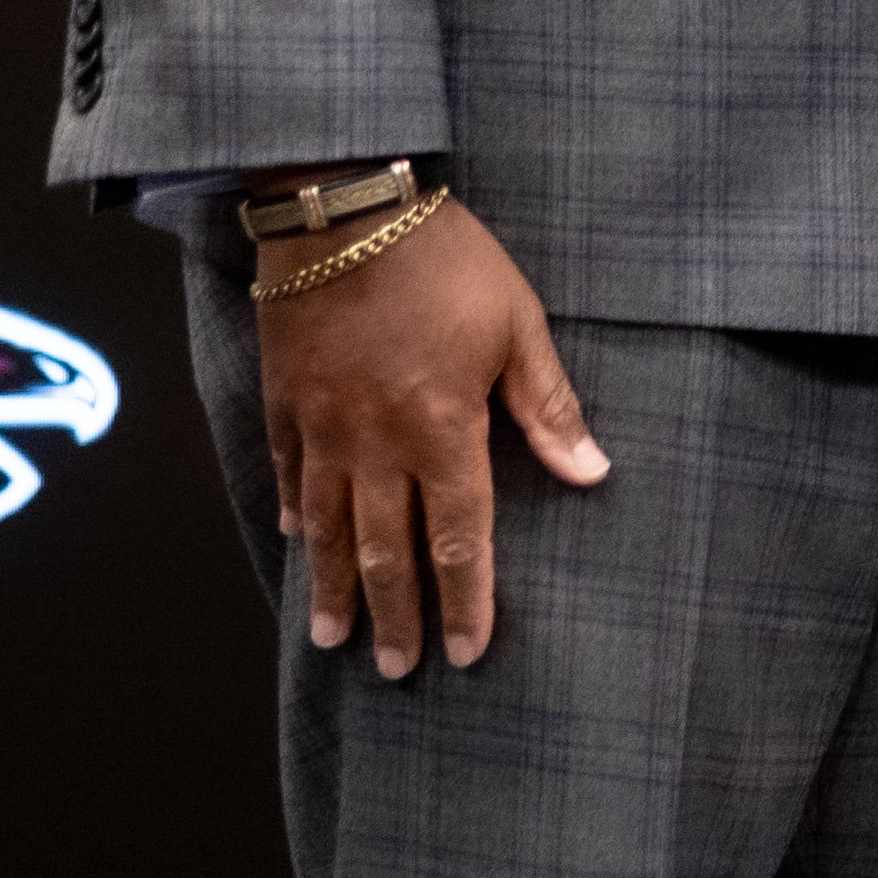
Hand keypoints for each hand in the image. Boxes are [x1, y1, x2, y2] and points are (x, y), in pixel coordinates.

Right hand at [257, 196, 606, 673]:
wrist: (347, 209)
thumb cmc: (443, 259)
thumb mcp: (517, 324)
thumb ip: (547, 405)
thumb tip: (592, 471)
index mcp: (441, 430)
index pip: (459, 537)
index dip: (466, 599)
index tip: (464, 651)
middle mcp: (375, 444)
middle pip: (386, 549)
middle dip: (396, 614)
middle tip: (397, 669)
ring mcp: (322, 426)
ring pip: (326, 526)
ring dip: (332, 585)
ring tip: (333, 636)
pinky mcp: (285, 399)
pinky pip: (286, 469)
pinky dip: (292, 509)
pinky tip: (294, 538)